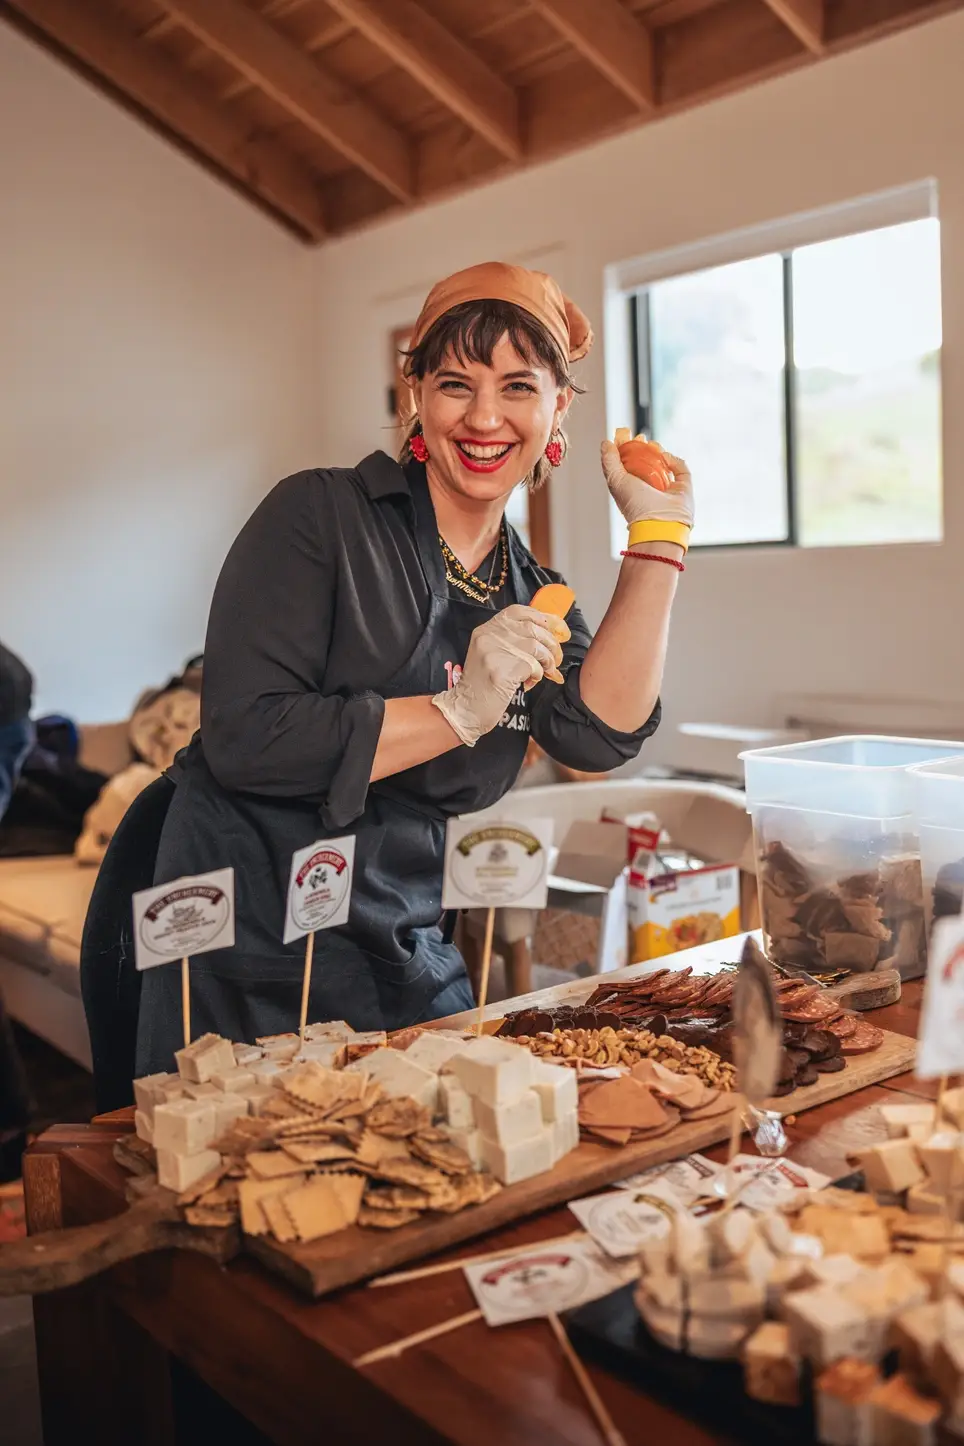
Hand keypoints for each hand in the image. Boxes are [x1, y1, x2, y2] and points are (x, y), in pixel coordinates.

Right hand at [432, 605, 567, 746]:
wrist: (466, 709)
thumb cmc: (482, 685)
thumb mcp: (491, 654)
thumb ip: (513, 641)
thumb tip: (550, 634)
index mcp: (486, 629)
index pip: (519, 612)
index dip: (543, 618)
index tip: (558, 629)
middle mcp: (489, 636)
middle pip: (533, 628)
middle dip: (551, 643)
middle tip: (556, 658)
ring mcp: (495, 652)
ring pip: (537, 647)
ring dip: (547, 661)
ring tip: (545, 672)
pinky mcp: (503, 670)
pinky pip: (533, 666)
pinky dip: (538, 675)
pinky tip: (529, 682)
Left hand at [601, 433, 693, 529]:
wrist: (659, 522)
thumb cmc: (635, 505)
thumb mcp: (616, 480)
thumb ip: (609, 461)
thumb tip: (606, 443)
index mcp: (632, 490)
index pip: (628, 466)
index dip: (626, 450)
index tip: (625, 436)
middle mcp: (649, 490)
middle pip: (646, 463)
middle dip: (643, 448)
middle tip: (640, 438)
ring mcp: (667, 490)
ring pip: (664, 464)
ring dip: (658, 451)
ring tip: (652, 445)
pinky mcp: (683, 489)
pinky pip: (681, 470)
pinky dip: (674, 461)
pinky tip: (664, 456)